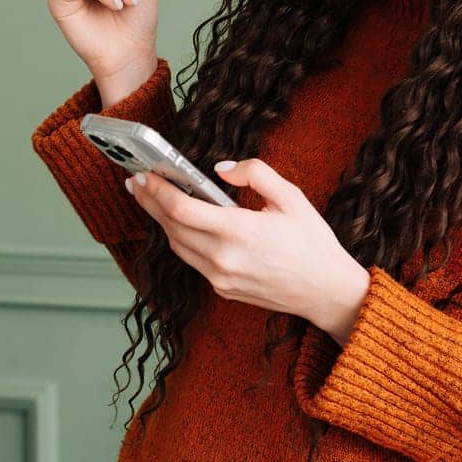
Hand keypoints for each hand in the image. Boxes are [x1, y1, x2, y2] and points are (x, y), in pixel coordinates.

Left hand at [126, 158, 362, 327]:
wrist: (326, 291)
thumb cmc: (312, 241)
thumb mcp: (291, 196)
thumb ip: (254, 173)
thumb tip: (219, 170)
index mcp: (239, 231)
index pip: (182, 209)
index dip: (158, 190)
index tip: (144, 174)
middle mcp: (224, 258)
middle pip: (171, 227)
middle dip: (150, 203)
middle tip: (135, 182)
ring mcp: (221, 278)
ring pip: (177, 246)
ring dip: (161, 222)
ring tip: (151, 200)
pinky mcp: (223, 290)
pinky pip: (193, 261)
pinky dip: (180, 240)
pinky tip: (179, 225)